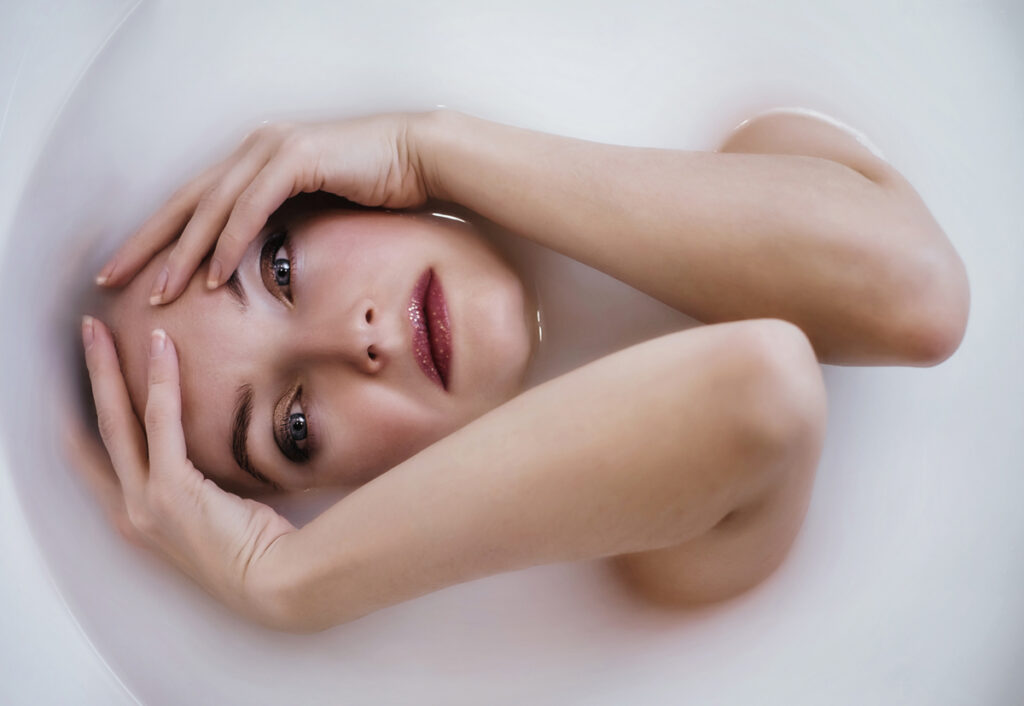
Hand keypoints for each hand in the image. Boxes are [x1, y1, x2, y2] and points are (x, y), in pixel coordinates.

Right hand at [81, 316, 296, 627]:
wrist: (277, 583)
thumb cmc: (258, 550)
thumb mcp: (216, 510)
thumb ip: (200, 482)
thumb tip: (213, 443)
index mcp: (140, 519)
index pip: (100, 459)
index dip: (88, 416)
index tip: (91, 379)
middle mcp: (131, 512)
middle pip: (99, 431)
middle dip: (90, 379)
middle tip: (87, 335)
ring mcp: (145, 504)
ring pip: (116, 420)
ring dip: (106, 369)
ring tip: (101, 329)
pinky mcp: (170, 491)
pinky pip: (161, 421)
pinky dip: (161, 379)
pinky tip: (161, 345)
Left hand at [96, 112, 435, 303]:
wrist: (420, 159)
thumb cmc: (376, 190)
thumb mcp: (316, 213)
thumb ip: (282, 228)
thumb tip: (258, 269)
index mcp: (254, 162)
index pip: (193, 203)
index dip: (157, 237)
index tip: (129, 271)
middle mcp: (254, 150)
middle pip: (185, 201)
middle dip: (147, 243)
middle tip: (112, 279)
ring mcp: (271, 149)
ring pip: (211, 206)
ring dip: (183, 252)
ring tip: (160, 291)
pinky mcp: (294, 158)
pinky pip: (249, 207)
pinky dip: (228, 243)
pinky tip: (213, 276)